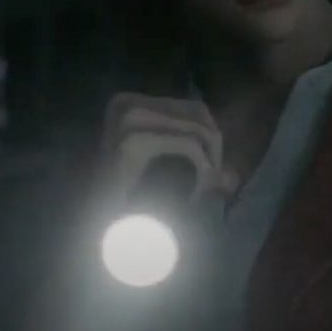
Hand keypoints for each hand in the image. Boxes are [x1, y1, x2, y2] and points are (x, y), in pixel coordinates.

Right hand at [92, 92, 236, 211]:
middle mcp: (126, 105)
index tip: (213, 172)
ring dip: (211, 163)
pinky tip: (196, 193)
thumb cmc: (128, 203)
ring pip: (198, 131)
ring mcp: (128, 120)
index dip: (211, 139)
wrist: (99, 228)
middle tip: (214, 184)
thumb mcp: (160, 171)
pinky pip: (190, 146)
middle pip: (198, 115)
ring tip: (204, 190)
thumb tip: (232, 178)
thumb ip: (194, 163)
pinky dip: (202, 170)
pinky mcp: (133, 142)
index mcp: (128, 102)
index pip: (192, 107)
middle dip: (214, 149)